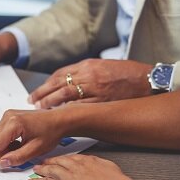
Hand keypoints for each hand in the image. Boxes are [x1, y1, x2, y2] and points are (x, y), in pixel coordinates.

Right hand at [0, 109, 65, 172]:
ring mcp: (7, 115)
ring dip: (6, 148)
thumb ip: (17, 157)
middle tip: (18, 157)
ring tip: (23, 147)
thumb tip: (2, 163)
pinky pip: (2, 134)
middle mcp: (7, 117)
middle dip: (2, 153)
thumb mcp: (35, 149)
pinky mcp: (9, 116)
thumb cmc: (50, 132)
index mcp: (13, 124)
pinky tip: (21, 142)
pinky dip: (8, 142)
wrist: (59, 119)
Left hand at [28, 155, 134, 179]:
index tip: (60, 159)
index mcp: (87, 161)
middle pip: (59, 162)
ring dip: (42, 170)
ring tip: (35, 170)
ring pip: (51, 171)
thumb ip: (102, 167)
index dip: (63, 159)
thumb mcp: (110, 168)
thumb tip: (102, 168)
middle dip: (50, 162)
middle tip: (43, 162)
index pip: (71, 158)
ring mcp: (68, 177)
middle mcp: (75, 167)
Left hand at [29, 59, 152, 107]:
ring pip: (65, 94)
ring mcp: (95, 88)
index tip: (37, 91)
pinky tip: (58, 114)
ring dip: (50, 102)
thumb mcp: (103, 66)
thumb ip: (85, 73)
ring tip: (40, 108)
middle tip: (32, 100)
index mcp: (88, 65)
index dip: (46, 84)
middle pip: (58, 84)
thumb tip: (68, 81)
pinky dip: (67, 110)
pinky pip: (80, 106)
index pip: (60, 74)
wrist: (147, 80)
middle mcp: (88, 75)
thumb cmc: (127, 73)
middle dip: (42, 93)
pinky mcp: (102, 100)